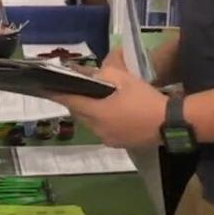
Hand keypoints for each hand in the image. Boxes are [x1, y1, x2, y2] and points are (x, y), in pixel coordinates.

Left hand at [49, 63, 166, 148]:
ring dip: (90, 110)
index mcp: (95, 111)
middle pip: (78, 112)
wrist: (169, 124)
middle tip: (79, 87)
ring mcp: (107, 139)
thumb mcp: (126, 79)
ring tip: (100, 98)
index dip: (56, 93)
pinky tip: (115, 112)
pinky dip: (102, 120)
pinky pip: (102, 130)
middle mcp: (96, 128)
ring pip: (90, 122)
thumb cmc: (145, 99)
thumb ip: (106, 71)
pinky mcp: (118, 144)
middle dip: (77, 100)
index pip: (68, 101)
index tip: (44, 87)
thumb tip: (94, 70)